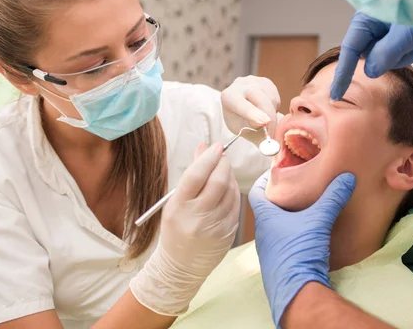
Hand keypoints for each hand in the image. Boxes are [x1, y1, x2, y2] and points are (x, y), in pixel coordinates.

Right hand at [130, 143, 240, 315]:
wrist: (181, 266)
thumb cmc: (176, 229)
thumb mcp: (175, 202)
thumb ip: (191, 174)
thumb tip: (203, 147)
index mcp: (178, 207)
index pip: (196, 175)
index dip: (208, 158)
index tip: (216, 146)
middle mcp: (197, 217)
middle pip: (218, 181)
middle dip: (223, 164)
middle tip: (222, 157)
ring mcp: (215, 226)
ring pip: (231, 191)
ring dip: (230, 176)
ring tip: (223, 172)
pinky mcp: (228, 232)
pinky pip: (236, 205)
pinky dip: (234, 192)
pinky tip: (228, 189)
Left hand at [221, 75, 280, 142]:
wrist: (240, 106)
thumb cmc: (239, 120)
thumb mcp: (242, 130)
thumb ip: (254, 135)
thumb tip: (268, 144)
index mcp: (228, 96)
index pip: (240, 103)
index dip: (252, 113)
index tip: (264, 122)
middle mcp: (240, 85)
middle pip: (258, 97)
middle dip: (268, 116)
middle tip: (272, 134)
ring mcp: (254, 81)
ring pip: (270, 99)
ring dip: (272, 114)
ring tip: (264, 122)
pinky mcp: (265, 82)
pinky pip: (275, 97)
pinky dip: (274, 108)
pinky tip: (266, 111)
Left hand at [249, 171, 355, 325]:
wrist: (297, 292)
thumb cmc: (299, 252)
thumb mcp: (319, 220)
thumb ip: (332, 198)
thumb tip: (347, 178)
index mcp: (265, 218)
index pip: (256, 192)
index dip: (264, 180)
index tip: (276, 171)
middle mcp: (262, 234)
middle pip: (266, 209)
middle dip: (280, 196)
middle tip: (296, 186)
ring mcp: (269, 251)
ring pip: (275, 226)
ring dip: (286, 217)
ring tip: (304, 208)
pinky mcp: (278, 264)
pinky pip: (282, 242)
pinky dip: (292, 233)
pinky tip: (307, 233)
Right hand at [330, 0, 412, 99]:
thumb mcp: (410, 32)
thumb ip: (388, 53)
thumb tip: (370, 72)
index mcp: (368, 14)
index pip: (350, 48)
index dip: (343, 73)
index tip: (336, 95)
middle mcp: (371, 20)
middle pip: (367, 54)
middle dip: (387, 58)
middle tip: (410, 45)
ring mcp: (383, 27)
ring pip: (382, 57)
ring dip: (400, 56)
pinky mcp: (395, 33)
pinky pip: (394, 53)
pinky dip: (407, 52)